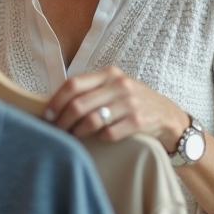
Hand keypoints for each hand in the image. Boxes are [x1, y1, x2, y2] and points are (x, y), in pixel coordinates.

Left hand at [45, 65, 188, 149]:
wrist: (167, 115)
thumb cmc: (131, 101)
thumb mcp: (114, 87)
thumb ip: (91, 89)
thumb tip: (55, 103)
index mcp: (109, 74)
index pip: (74, 84)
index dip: (56, 101)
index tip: (47, 115)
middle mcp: (119, 86)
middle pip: (79, 104)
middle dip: (62, 120)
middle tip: (55, 131)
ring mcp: (130, 103)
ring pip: (92, 120)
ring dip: (77, 132)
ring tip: (73, 136)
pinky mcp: (139, 122)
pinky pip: (109, 134)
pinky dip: (99, 139)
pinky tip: (97, 139)